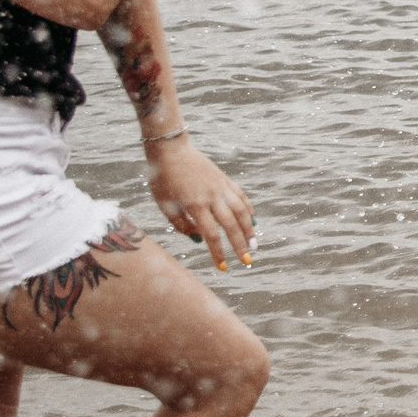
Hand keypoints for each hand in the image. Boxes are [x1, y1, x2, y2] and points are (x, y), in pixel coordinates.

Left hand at [147, 138, 255, 271]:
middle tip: (248, 261)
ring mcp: (221, 187)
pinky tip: (252, 220)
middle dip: (240, 245)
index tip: (223, 267)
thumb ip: (181, 224)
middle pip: (232, 226)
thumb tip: (197, 238)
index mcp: (195, 205)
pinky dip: (248, 209)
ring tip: (254, 244)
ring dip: (250, 229)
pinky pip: (241, 196)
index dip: (218, 253)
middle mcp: (212, 197)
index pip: (212, 235)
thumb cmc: (163, 179)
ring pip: (242, 211)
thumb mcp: (164, 205)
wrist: (171, 150)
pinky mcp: (224, 179)